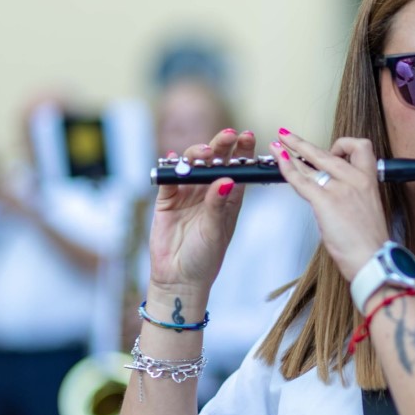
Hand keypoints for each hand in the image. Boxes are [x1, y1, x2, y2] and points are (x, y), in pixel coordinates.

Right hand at [148, 129, 254, 300]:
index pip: (238, 168)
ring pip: (192, 166)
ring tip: (204, 152)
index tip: (247, 136)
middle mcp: (209, 190)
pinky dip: (170, 168)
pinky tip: (173, 159)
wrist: (180, 278)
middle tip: (228, 136)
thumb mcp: (217, 230)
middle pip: (215, 161)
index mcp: (229, 196)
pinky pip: (168, 179)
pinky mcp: (167, 200)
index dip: (243, 151)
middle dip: (221, 146)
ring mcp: (187, 193)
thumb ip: (218, 205)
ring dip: (197, 154)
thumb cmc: (206, 257)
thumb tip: (226, 180)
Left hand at [271, 129, 388, 281]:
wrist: (372, 258)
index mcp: (369, 180)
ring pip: (311, 162)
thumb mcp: (367, 209)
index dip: (343, 146)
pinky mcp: (326, 201)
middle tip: (289, 136)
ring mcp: (340, 188)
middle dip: (302, 143)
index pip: (360, 147)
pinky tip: (280, 161)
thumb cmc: (370, 242)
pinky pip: (301, 180)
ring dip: (291, 150)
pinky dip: (287, 168)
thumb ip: (351, 195)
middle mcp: (355, 179)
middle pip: (327, 152)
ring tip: (278, 143)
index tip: (332, 152)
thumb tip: (331, 192)